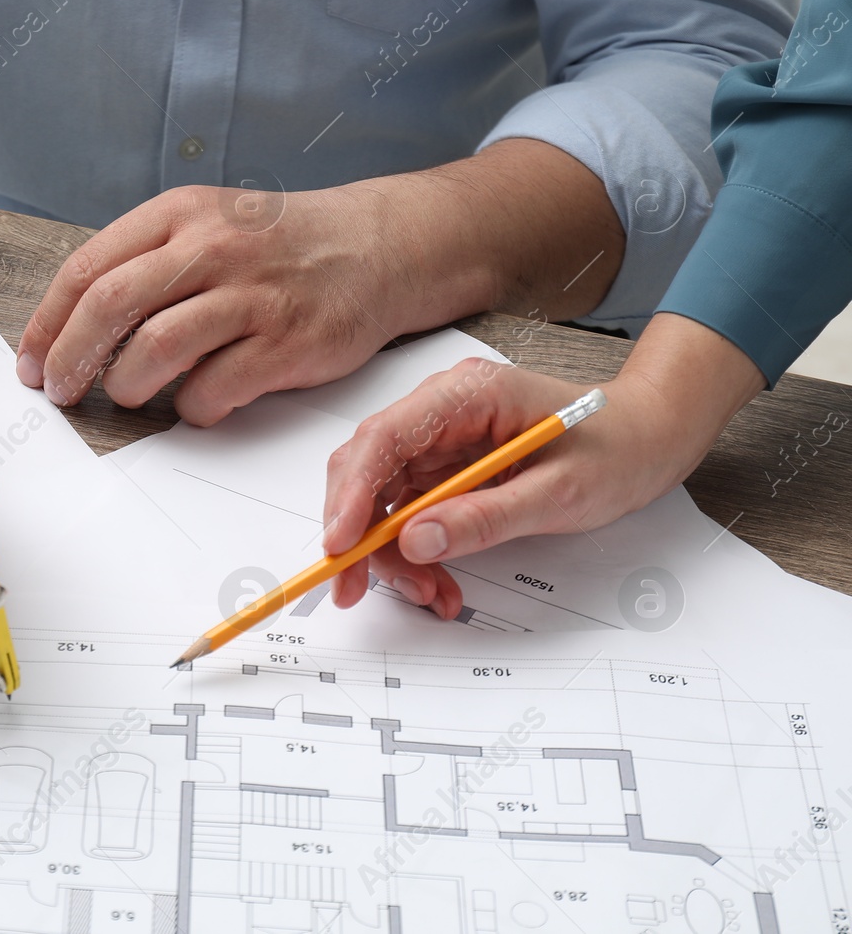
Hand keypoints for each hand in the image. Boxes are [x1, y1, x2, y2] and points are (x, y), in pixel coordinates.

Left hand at [15, 183, 417, 424]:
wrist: (378, 247)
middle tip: (61, 390)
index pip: (87, 268)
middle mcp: (213, 248)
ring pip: (156, 350)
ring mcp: (252, 295)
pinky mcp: (287, 343)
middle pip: (110, 306)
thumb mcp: (206, 225)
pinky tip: (198, 402)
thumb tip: (71, 327)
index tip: (32, 362)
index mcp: (180, 215)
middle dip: (71, 359)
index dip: (47, 324)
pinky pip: (214, 390)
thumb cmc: (279, 246)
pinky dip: (193, 408)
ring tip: (130, 395)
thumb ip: (145, 263)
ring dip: (127, 386)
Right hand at [321, 315, 763, 617]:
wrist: (649, 437)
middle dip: (361, 534)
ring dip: (393, 554)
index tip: (341, 544)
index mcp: (466, 396)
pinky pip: (412, 512)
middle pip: (370, 470)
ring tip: (431, 593)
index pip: (385, 438)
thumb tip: (416, 540)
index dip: (352, 493)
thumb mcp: (560, 493)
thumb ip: (486, 517)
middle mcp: (442, 411)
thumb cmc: (616, 450)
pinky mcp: (448, 468)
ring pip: (384, 499)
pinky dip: (417, 552)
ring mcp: (442, 440)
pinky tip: (439, 581)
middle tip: (354, 588)